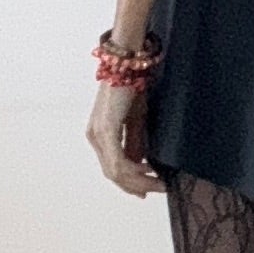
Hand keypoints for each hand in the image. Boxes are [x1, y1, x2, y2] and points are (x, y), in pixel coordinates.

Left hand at [86, 82, 164, 196]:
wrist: (126, 63)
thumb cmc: (131, 85)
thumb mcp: (136, 119)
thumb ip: (135, 143)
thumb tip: (139, 165)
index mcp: (99, 134)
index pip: (112, 167)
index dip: (129, 182)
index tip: (147, 190)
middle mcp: (95, 136)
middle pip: (112, 173)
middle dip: (136, 185)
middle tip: (158, 189)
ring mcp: (99, 134)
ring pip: (115, 171)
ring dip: (138, 181)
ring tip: (158, 183)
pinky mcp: (106, 130)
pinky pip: (117, 160)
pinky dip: (133, 170)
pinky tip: (148, 171)